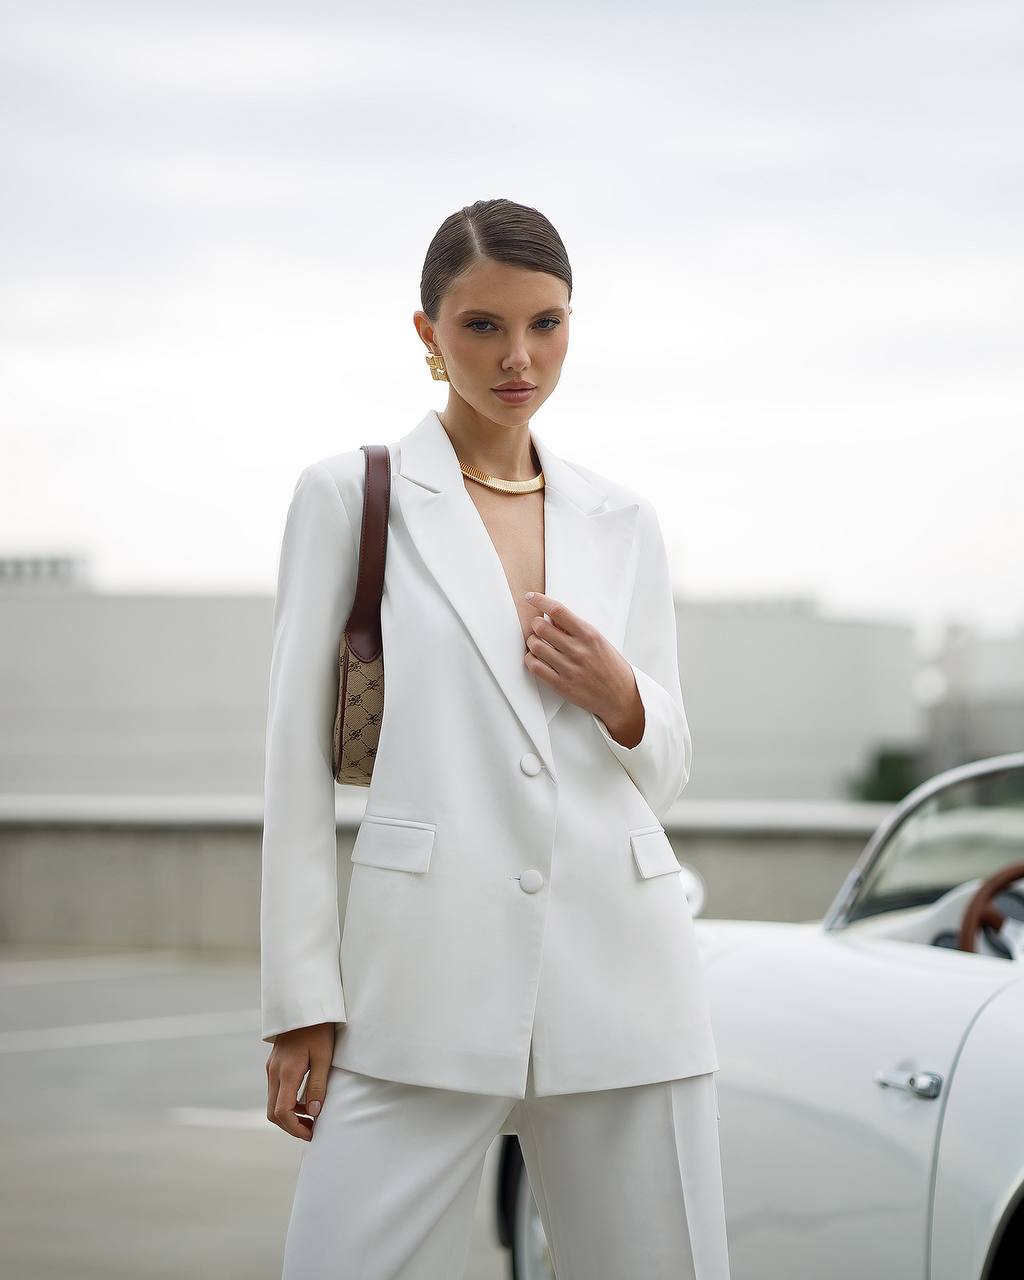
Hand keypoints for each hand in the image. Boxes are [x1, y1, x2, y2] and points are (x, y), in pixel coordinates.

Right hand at [265, 1022, 335, 1140]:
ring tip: (311, 1116)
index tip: (311, 1133)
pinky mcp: (273, 1063)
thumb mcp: (324, 1057)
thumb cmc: (319, 1029)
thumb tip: (314, 1112)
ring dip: (289, 1114)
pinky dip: (287, 1101)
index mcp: (286, 1072)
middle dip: (290, 1126)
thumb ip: (318, 1085)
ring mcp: (271, 1068)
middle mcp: (273, 1072)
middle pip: (273, 1112)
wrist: (305, 1005)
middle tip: (311, 1130)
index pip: (282, 1112)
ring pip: (273, 1102)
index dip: (295, 1128)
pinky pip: (275, 1090)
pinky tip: (304, 1099)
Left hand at [522, 592, 644, 746]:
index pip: (558, 611)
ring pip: (535, 646)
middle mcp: (578, 650)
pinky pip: (535, 668)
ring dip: (532, 642)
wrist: (622, 697)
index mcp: (589, 635)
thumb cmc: (612, 667)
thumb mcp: (600, 642)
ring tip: (537, 643)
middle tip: (538, 626)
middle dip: (535, 624)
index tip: (531, 597)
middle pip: (542, 628)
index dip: (540, 601)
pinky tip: (535, 658)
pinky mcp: (562, 685)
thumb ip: (576, 630)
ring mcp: (569, 668)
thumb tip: (553, 619)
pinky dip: (530, 660)